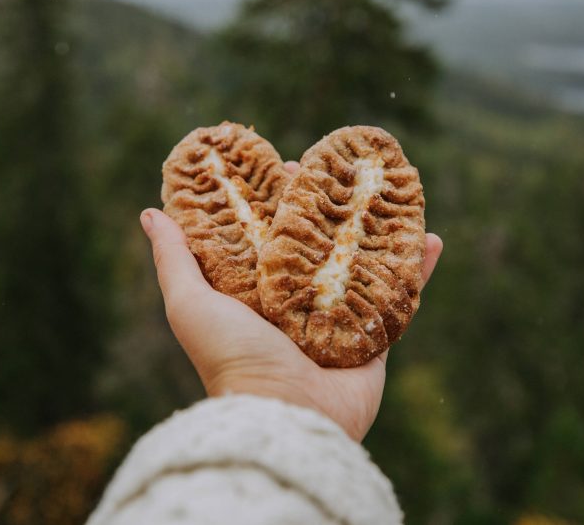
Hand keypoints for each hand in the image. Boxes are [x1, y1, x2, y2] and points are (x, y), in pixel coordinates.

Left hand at [140, 162, 442, 441]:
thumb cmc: (232, 361)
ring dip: (380, 229)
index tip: (287, 165)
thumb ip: (175, 259)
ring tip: (391, 194)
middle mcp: (296, 308)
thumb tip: (152, 212)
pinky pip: (403, 298)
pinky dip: (419, 269)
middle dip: (332, 208)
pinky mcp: (374, 341)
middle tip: (341, 172)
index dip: (278, 201)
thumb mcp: (191, 304)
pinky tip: (431, 236)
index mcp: (255, 296)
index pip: (269, 236)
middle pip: (320, 246)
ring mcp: (337, 323)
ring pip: (364, 264)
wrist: (284, 418)